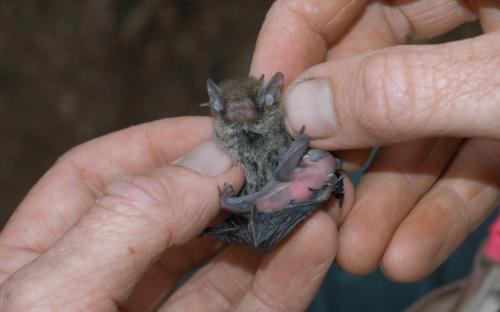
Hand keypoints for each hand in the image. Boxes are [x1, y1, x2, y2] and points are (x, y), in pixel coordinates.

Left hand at [0, 116, 336, 310]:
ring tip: (314, 190)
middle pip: (173, 216)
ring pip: (220, 265)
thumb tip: (209, 161)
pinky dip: (284, 278)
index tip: (219, 127)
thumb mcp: (52, 296)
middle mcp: (101, 284)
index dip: (158, 142)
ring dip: (270, 225)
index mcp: (37, 261)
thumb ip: (127, 223)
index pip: (98, 176)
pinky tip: (315, 240)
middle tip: (283, 154)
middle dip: (229, 181)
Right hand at [251, 0, 499, 281]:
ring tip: (355, 251)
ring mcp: (484, 68)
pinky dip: (443, 201)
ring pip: (414, 124)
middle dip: (342, 146)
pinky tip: (411, 250)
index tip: (268, 120)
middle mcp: (459, 11)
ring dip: (388, 194)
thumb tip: (302, 112)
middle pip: (366, 70)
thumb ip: (402, 91)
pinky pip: (465, 152)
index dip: (288, 51)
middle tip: (311, 197)